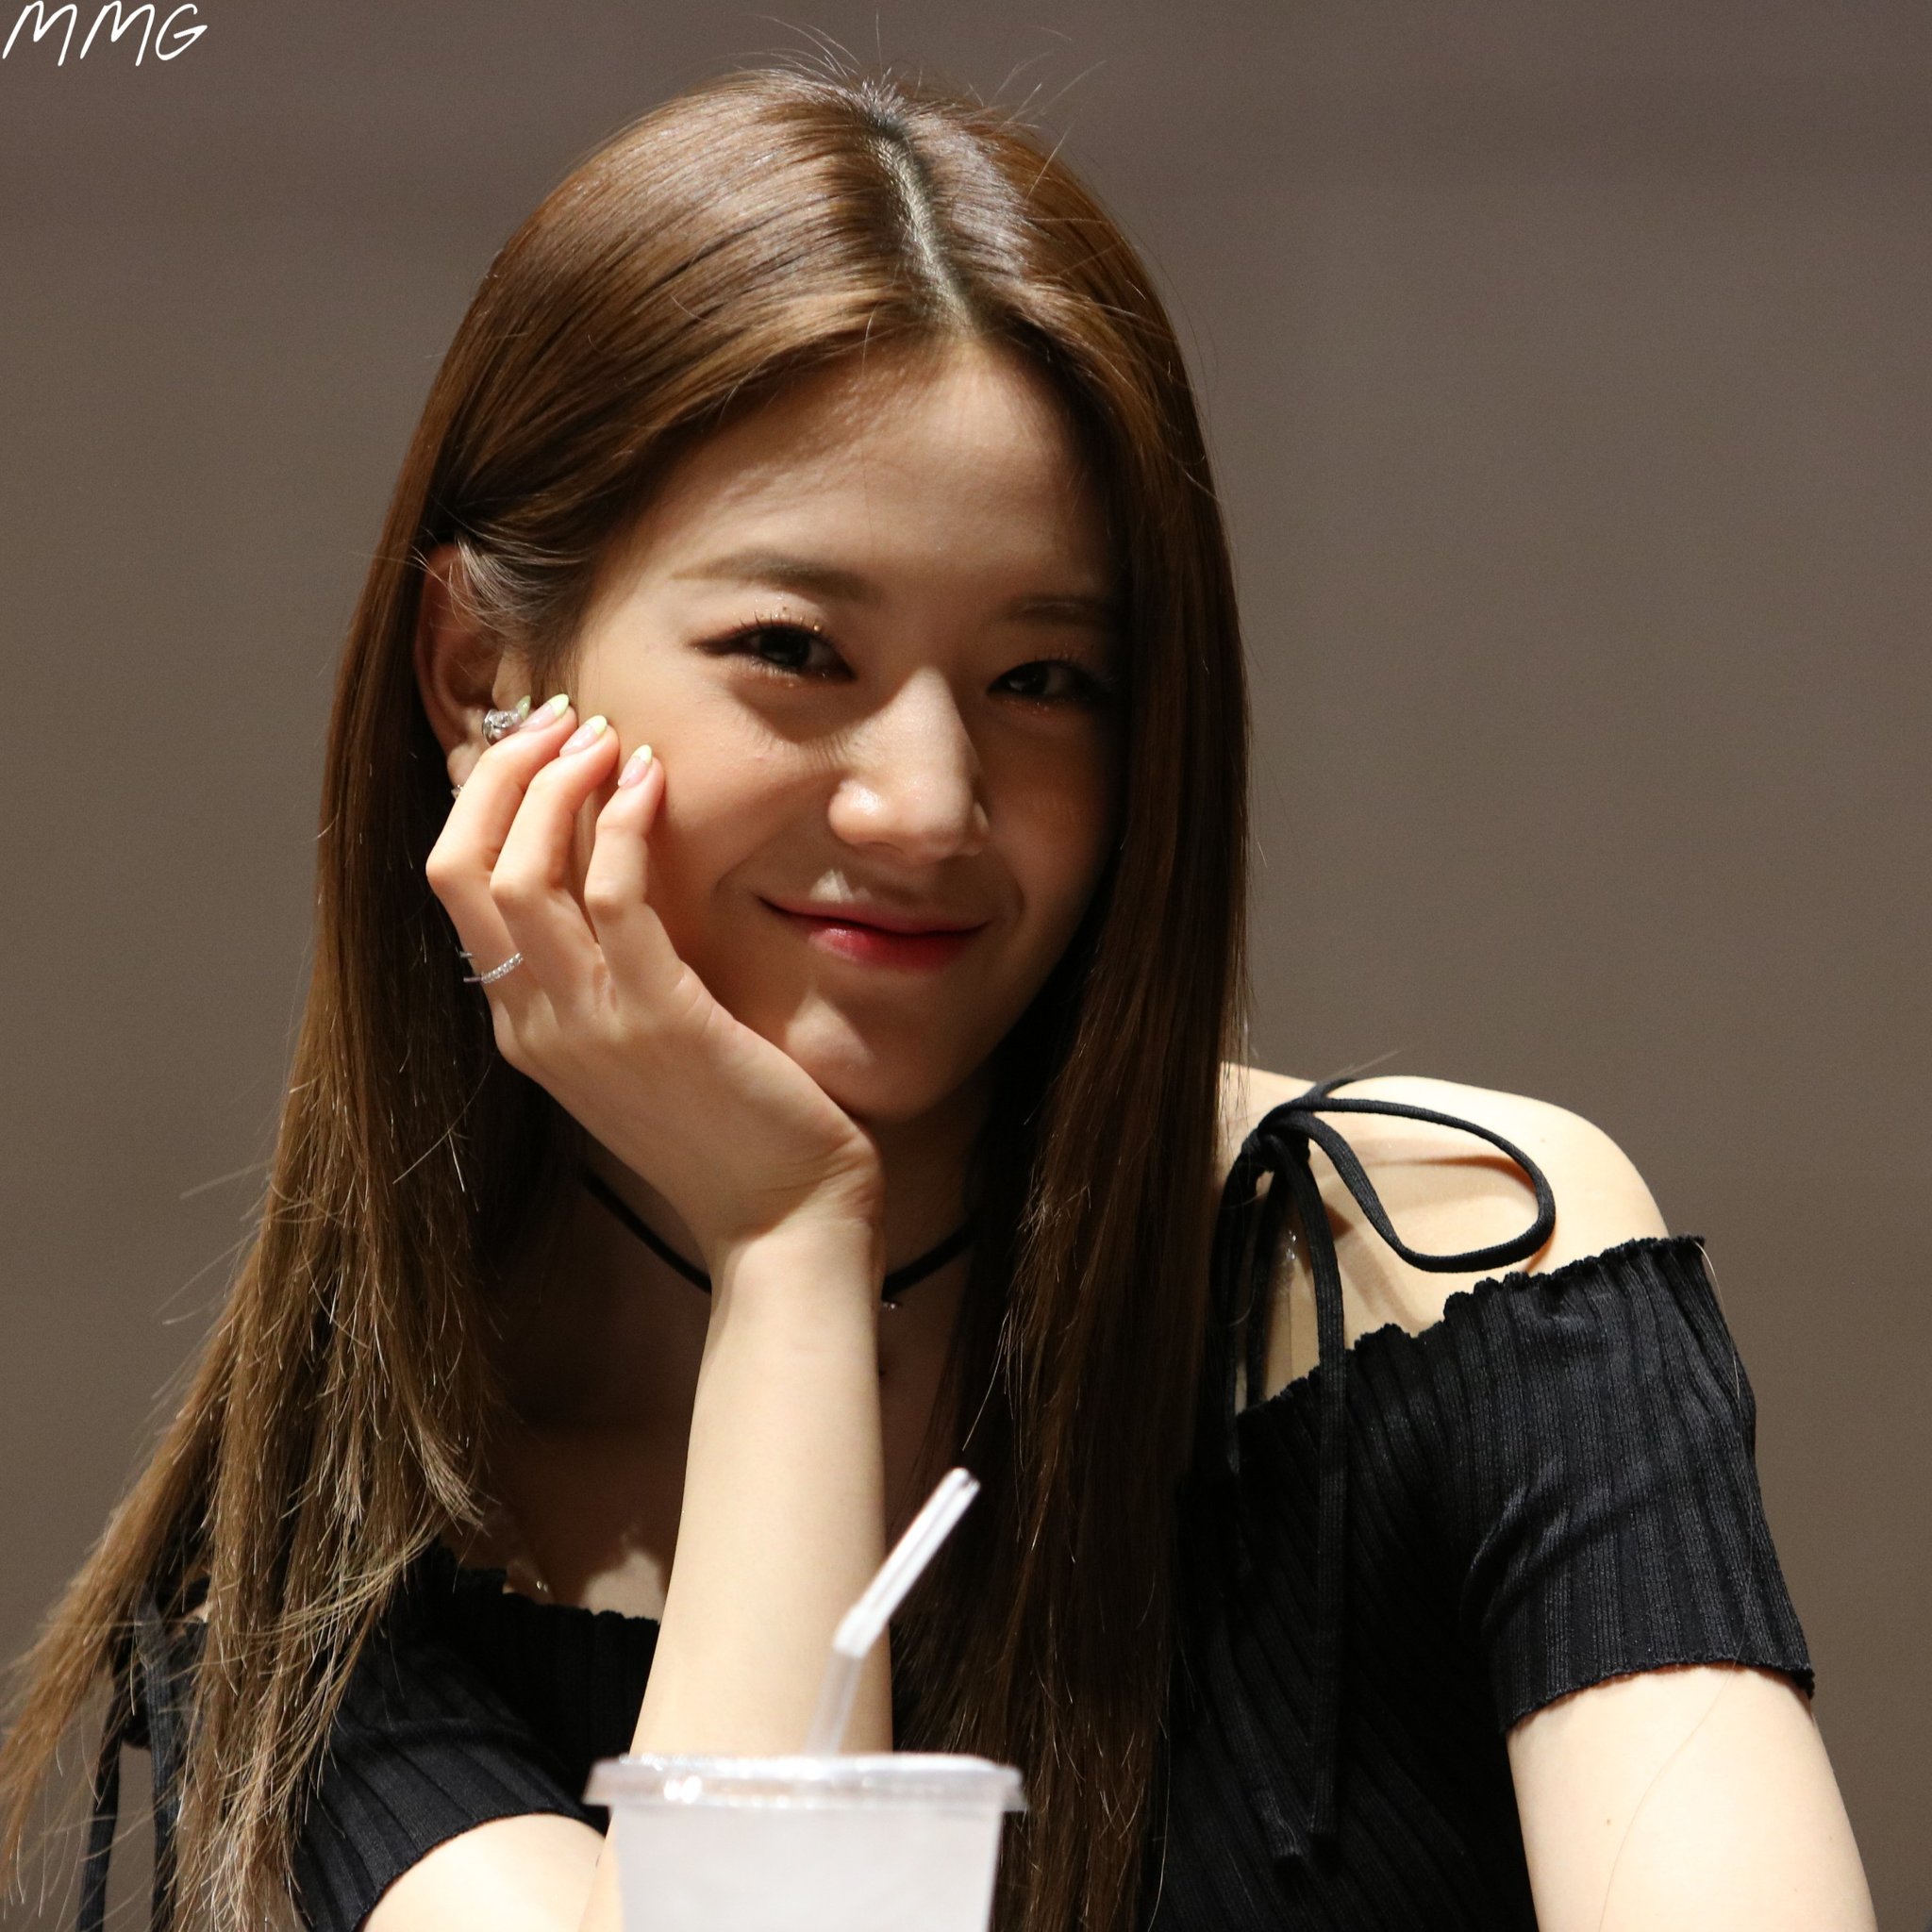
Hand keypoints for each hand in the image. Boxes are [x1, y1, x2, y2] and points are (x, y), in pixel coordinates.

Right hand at [425, 699, 884, 1270]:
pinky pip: (613, 897)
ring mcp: (587, 1024)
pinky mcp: (656, 1017)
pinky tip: (652, 783)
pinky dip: (622, 825)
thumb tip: (604, 869)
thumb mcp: (644, 1038)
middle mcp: (534, 1022)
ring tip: (606, 734)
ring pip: (521, 874)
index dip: (482, 799)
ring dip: (557, 785)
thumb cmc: (730, 1123)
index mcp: (524, 1024)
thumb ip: (610, 965)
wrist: (782, 1217)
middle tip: (564, 717)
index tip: (535, 741)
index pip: (455, 888)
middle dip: (503, 774)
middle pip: (461, 868)